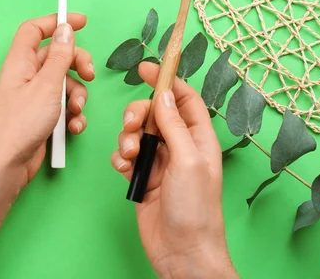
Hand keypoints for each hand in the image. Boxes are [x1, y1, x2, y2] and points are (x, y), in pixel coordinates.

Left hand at [0, 13, 94, 185]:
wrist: (6, 165)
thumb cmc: (20, 124)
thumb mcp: (47, 85)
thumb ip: (60, 56)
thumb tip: (65, 30)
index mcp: (20, 61)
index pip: (36, 30)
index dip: (56, 22)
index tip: (80, 22)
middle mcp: (26, 76)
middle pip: (56, 56)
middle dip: (77, 64)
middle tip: (90, 74)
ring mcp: (33, 97)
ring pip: (64, 83)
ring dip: (77, 95)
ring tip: (76, 110)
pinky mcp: (41, 116)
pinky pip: (62, 105)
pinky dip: (72, 114)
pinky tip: (74, 127)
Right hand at [111, 62, 236, 278]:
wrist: (181, 252)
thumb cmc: (195, 209)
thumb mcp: (187, 160)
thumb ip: (173, 125)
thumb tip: (164, 94)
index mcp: (199, 138)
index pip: (183, 98)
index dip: (167, 80)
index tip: (146, 68)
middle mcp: (179, 146)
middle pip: (155, 112)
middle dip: (138, 113)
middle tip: (133, 125)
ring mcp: (160, 161)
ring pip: (137, 133)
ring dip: (127, 138)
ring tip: (129, 156)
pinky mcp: (143, 177)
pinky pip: (126, 155)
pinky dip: (120, 158)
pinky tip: (123, 170)